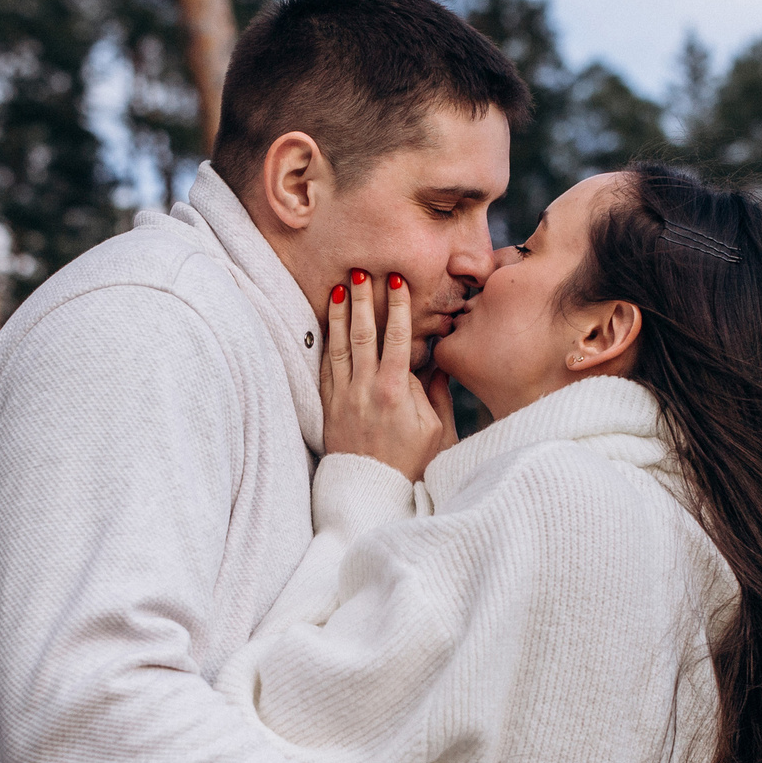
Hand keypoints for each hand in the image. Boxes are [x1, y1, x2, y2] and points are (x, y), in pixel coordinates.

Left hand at [321, 272, 456, 481]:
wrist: (370, 492)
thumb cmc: (410, 464)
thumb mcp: (436, 430)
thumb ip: (434, 393)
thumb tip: (434, 362)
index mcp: (395, 392)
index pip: (396, 339)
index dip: (396, 308)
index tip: (396, 282)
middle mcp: (366, 389)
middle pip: (363, 334)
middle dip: (362, 299)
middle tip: (360, 271)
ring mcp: (344, 396)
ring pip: (339, 345)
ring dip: (339, 314)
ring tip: (339, 286)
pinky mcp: (329, 406)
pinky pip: (326, 367)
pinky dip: (326, 341)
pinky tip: (327, 323)